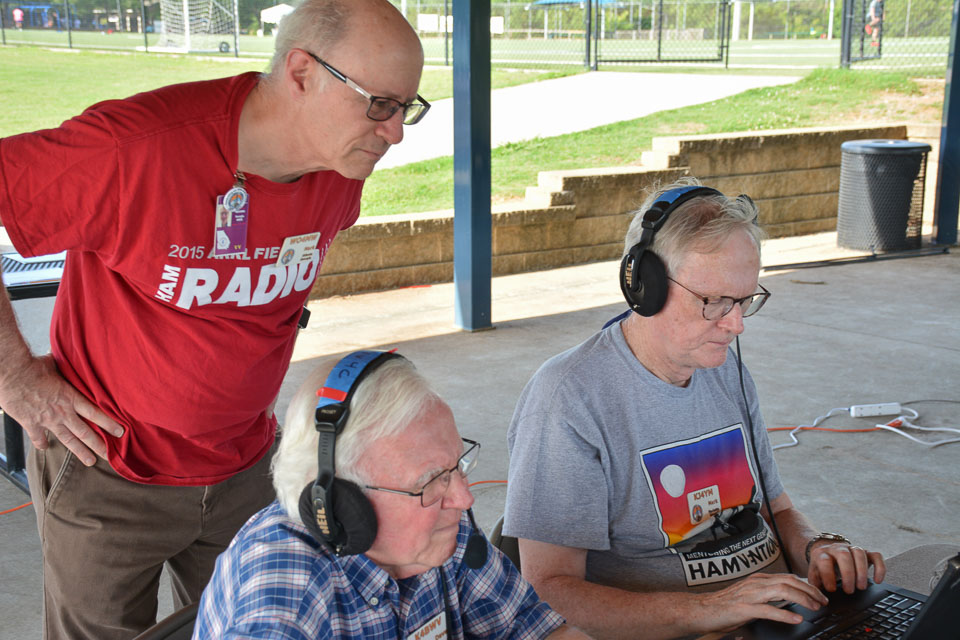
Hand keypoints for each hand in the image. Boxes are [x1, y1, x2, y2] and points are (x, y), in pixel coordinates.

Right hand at [0, 354, 122, 465]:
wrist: (11, 374)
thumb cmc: (34, 366)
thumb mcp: (58, 366)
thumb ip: (68, 368)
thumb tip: (73, 357)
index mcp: (71, 397)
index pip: (96, 413)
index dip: (109, 424)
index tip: (120, 432)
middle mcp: (62, 412)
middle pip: (85, 432)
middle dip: (98, 445)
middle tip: (109, 455)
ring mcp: (47, 420)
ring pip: (68, 440)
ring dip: (80, 452)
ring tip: (91, 461)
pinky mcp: (31, 424)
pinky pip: (39, 438)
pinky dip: (43, 444)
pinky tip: (46, 448)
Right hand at [697, 572, 828, 631]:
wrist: (700, 610)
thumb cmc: (723, 607)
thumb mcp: (749, 598)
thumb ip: (766, 598)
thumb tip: (787, 602)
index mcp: (757, 581)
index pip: (787, 578)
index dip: (806, 585)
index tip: (818, 594)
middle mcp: (755, 584)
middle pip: (789, 581)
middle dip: (810, 591)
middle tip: (823, 601)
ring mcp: (749, 595)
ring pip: (782, 591)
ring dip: (802, 599)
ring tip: (815, 607)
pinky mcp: (743, 608)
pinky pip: (768, 610)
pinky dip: (784, 613)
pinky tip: (796, 618)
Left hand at [807, 542, 885, 593]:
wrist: (827, 552)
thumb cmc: (821, 568)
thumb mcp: (815, 574)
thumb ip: (816, 584)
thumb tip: (819, 599)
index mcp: (822, 554)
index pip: (824, 560)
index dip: (828, 575)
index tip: (832, 590)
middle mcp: (837, 548)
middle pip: (843, 555)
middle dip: (848, 574)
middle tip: (849, 591)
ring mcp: (852, 548)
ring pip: (859, 553)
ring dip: (862, 571)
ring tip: (861, 587)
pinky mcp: (866, 552)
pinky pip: (876, 555)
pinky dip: (880, 568)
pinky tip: (878, 580)